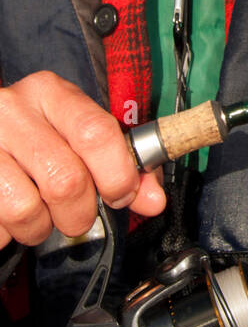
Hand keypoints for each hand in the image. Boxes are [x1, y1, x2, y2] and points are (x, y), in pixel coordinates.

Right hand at [0, 72, 165, 249]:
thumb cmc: (40, 137)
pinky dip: (9, 233)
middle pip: (66, 180)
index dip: (118, 174)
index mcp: (51, 93)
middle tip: (78, 213)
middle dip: (81, 212)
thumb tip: (154, 200)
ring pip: (28, 209)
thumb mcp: (79, 135)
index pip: (96, 133)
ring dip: (41, 227)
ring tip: (39, 213)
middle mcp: (14, 111)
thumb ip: (121, 165)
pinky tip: (10, 211)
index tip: (122, 194)